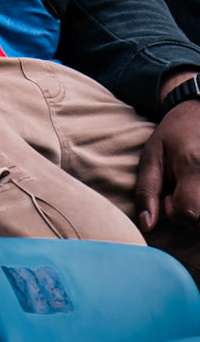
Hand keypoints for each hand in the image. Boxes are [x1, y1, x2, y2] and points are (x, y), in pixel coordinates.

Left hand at [137, 91, 199, 232]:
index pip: (189, 211)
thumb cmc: (172, 136)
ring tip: (191, 193)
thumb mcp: (151, 156)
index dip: (175, 211)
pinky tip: (198, 194)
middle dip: (188, 217)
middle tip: (181, 194)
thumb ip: (146, 191)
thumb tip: (146, 226)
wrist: (198, 115)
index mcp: (193, 165)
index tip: (168, 196)